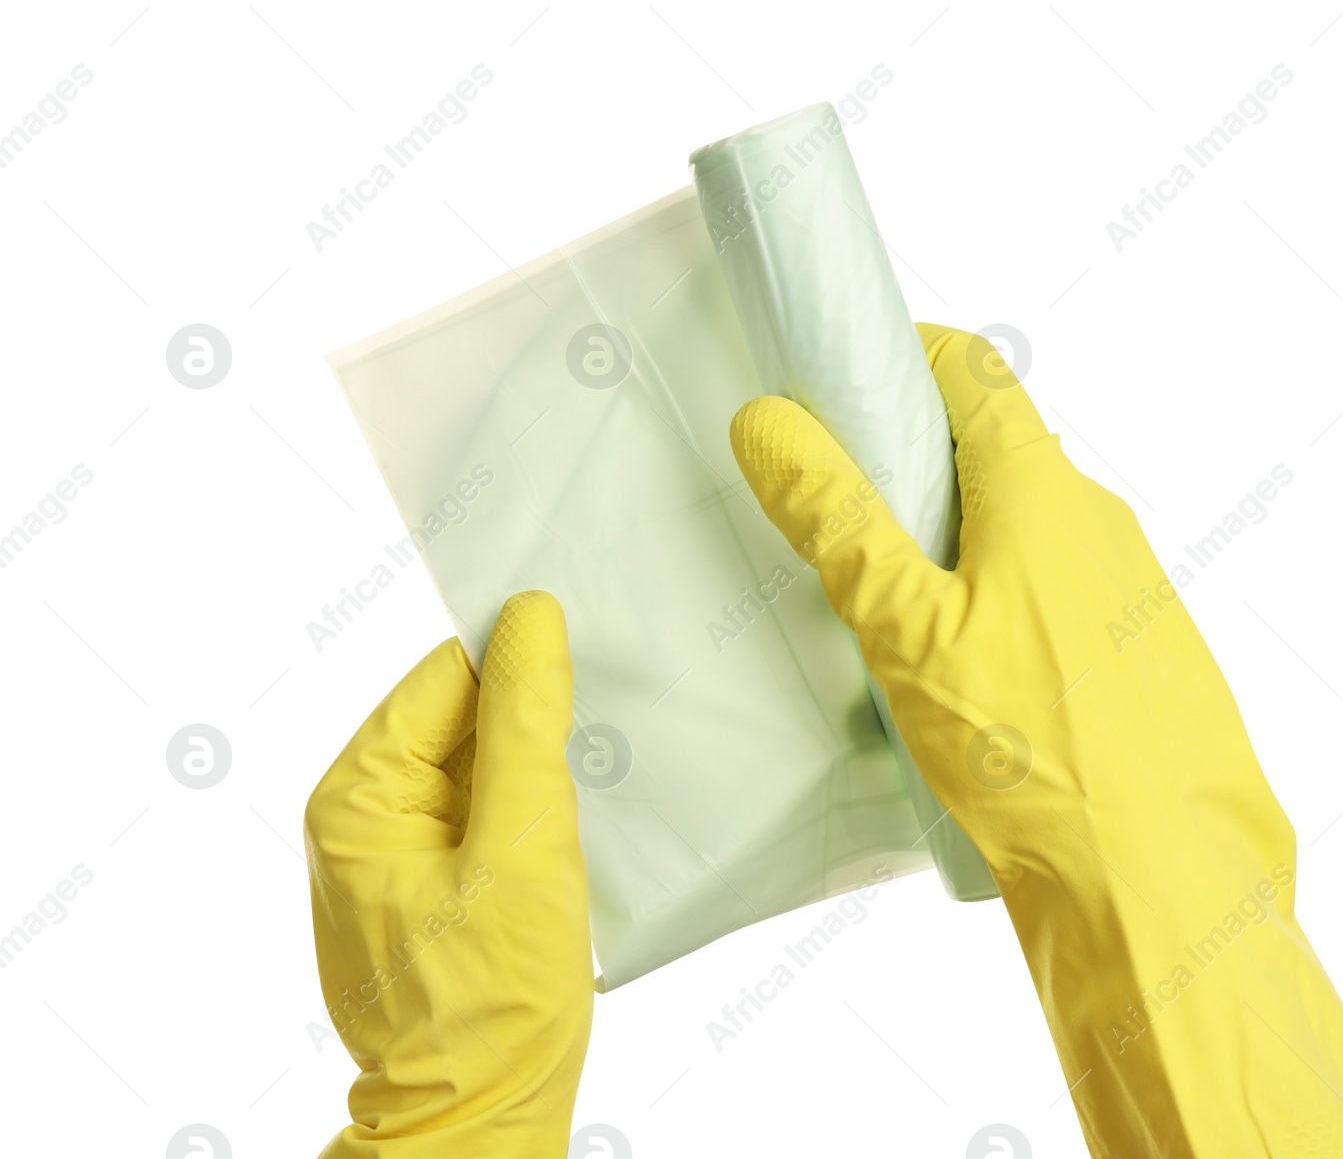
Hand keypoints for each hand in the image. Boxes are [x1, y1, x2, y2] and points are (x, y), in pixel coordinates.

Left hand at [305, 591, 590, 1157]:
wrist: (482, 1120)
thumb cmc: (494, 999)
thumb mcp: (524, 846)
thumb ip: (525, 724)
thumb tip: (530, 615)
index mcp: (357, 796)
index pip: (443, 677)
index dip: (517, 657)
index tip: (590, 651)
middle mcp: (358, 816)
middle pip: (456, 716)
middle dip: (528, 718)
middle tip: (603, 725)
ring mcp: (389, 856)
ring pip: (474, 765)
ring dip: (532, 768)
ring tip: (588, 787)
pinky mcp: (424, 888)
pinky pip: (478, 815)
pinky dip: (525, 812)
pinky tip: (567, 832)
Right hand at [730, 324, 1342, 1157]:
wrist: (1162, 880)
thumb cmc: (1031, 746)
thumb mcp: (903, 627)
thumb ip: (835, 519)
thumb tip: (769, 421)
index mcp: (1042, 490)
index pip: (972, 370)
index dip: (904, 357)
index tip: (843, 380)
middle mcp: (1100, 521)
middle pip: (998, 450)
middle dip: (916, 462)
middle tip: (842, 512)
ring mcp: (1132, 590)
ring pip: (1031, 531)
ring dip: (961, 541)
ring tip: (894, 610)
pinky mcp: (1146, 656)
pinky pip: (1063, 596)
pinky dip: (1006, 602)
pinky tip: (970, 679)